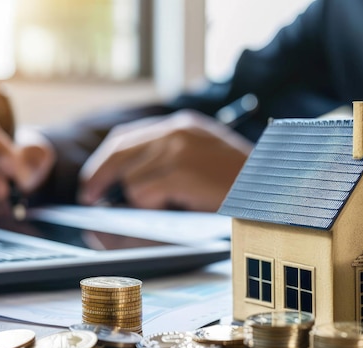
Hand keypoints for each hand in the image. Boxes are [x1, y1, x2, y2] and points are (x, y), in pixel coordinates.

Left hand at [78, 110, 252, 210]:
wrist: (273, 185)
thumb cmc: (239, 182)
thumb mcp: (203, 159)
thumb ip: (167, 162)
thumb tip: (126, 184)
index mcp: (181, 126)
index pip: (127, 138)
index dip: (105, 160)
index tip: (94, 179)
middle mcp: (176, 131)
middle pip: (119, 152)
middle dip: (99, 176)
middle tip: (89, 196)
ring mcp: (178, 149)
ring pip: (131, 179)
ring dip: (140, 199)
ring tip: (168, 205)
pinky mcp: (180, 171)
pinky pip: (144, 192)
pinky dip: (151, 205)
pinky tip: (175, 205)